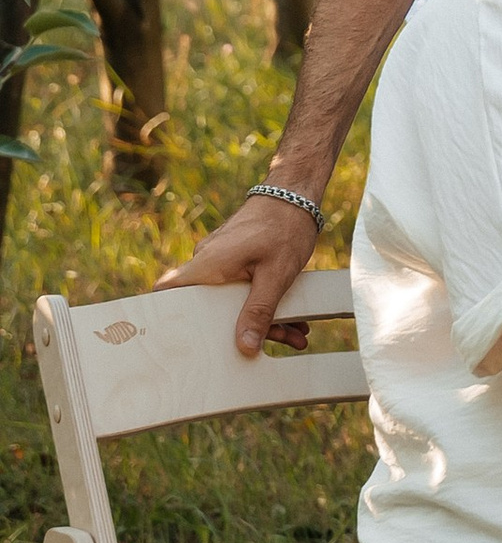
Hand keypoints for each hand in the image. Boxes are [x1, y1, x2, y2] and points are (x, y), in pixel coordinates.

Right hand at [158, 188, 320, 357]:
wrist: (295, 194)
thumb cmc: (284, 228)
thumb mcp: (276, 276)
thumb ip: (259, 312)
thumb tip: (245, 348)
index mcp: (207, 266)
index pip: (167, 292)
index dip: (165, 318)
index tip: (178, 343)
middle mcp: (207, 263)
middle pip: (208, 308)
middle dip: (239, 331)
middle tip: (267, 349)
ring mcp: (220, 261)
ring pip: (231, 301)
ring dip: (261, 320)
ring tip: (295, 335)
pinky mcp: (235, 261)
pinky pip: (242, 289)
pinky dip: (265, 304)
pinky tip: (294, 321)